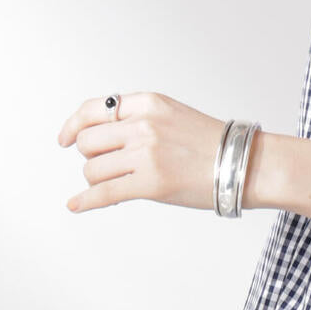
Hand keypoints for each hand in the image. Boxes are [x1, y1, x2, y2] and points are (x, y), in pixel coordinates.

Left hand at [57, 91, 225, 213]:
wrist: (246, 163)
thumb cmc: (213, 143)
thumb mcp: (172, 114)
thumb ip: (137, 119)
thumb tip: (96, 136)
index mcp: (148, 103)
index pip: (93, 110)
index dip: (73, 126)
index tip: (64, 139)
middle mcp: (143, 125)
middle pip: (88, 142)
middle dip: (92, 157)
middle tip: (109, 165)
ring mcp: (146, 155)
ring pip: (92, 170)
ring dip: (99, 179)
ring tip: (119, 182)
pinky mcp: (150, 184)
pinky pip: (103, 194)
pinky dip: (85, 202)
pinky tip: (76, 206)